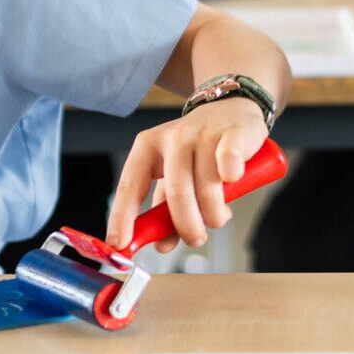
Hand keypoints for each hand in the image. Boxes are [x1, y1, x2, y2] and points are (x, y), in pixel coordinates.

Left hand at [106, 96, 268, 253]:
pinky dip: (231, 176)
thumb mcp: (174, 177)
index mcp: (148, 147)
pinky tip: (232, 179)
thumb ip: (165, 212)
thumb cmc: (198, 151)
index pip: (130, 186)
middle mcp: (173, 137)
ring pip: (207, 187)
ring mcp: (203, 133)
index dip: (123, 218)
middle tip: (195, 239)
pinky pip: (228, 162)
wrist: (230, 108)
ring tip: (218, 217)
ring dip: (214, 214)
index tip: (120, 245)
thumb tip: (161, 246)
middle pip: (176, 193)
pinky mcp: (233, 132)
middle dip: (187, 226)